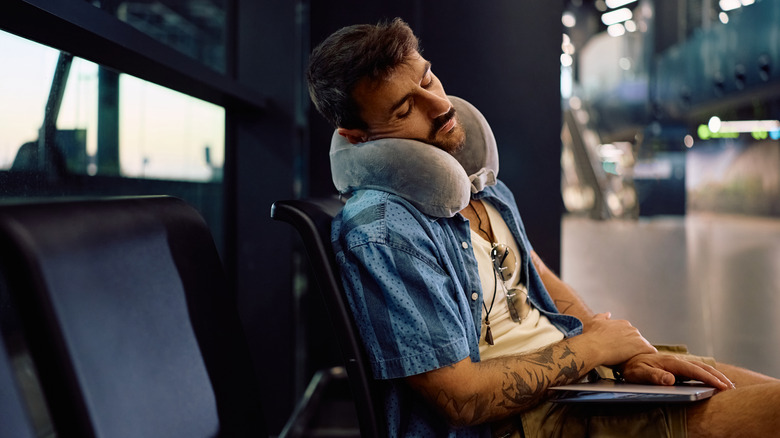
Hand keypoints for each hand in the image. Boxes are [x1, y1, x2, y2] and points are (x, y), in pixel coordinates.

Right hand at [581, 312, 656, 365]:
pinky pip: (650, 351)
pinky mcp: (641, 346)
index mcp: (621, 323)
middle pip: (636, 339)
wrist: (593, 347)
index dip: (624, 342)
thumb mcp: (594, 322)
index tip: (618, 348)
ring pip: (643, 346)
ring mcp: (637, 337)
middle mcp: (630, 328)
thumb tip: (608, 314)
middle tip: (623, 356)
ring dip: (638, 352)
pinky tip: (640, 360)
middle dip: (631, 347)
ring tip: (630, 360)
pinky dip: (647, 356)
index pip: (628, 333)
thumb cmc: (591, 337)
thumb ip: (602, 317)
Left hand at [619, 353, 733, 390]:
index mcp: (670, 362)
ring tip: (727, 384)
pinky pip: (694, 369)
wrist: (626, 357)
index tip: (721, 386)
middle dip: (717, 376)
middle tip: (731, 387)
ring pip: (699, 367)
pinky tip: (711, 379)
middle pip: (701, 367)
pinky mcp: (675, 365)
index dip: (709, 378)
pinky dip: (706, 373)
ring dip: (714, 374)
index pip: (694, 370)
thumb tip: (671, 379)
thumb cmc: (632, 367)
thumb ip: (654, 376)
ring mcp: (676, 362)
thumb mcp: (639, 373)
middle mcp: (675, 360)